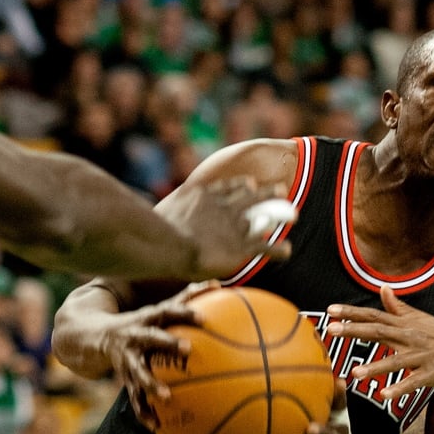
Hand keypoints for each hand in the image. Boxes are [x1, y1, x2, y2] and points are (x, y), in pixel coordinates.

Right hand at [99, 282, 216, 428]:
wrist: (96, 337)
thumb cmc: (143, 322)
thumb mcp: (160, 309)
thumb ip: (188, 298)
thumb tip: (218, 283)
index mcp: (148, 319)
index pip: (168, 311)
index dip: (185, 312)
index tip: (203, 317)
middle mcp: (136, 337)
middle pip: (151, 338)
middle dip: (168, 342)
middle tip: (188, 348)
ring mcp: (127, 359)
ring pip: (138, 371)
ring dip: (151, 384)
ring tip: (167, 397)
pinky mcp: (124, 378)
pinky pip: (134, 397)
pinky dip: (144, 411)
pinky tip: (156, 426)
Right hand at [165, 177, 296, 279]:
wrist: (167, 244)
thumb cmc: (153, 232)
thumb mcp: (152, 215)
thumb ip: (156, 216)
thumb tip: (139, 218)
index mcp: (203, 197)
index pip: (226, 186)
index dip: (240, 185)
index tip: (250, 183)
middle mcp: (222, 207)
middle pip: (249, 195)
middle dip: (266, 192)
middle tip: (281, 188)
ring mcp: (234, 225)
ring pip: (263, 217)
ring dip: (280, 215)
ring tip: (294, 215)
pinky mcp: (241, 246)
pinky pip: (265, 247)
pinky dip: (278, 250)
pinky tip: (288, 251)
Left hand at [326, 285, 433, 398]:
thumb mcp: (423, 320)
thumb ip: (400, 307)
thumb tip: (383, 289)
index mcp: (408, 324)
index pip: (375, 316)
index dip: (352, 313)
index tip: (329, 311)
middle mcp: (413, 336)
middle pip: (380, 331)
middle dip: (354, 330)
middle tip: (331, 330)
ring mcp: (425, 354)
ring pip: (397, 360)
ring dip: (375, 366)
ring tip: (354, 373)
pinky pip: (416, 381)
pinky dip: (401, 387)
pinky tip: (385, 395)